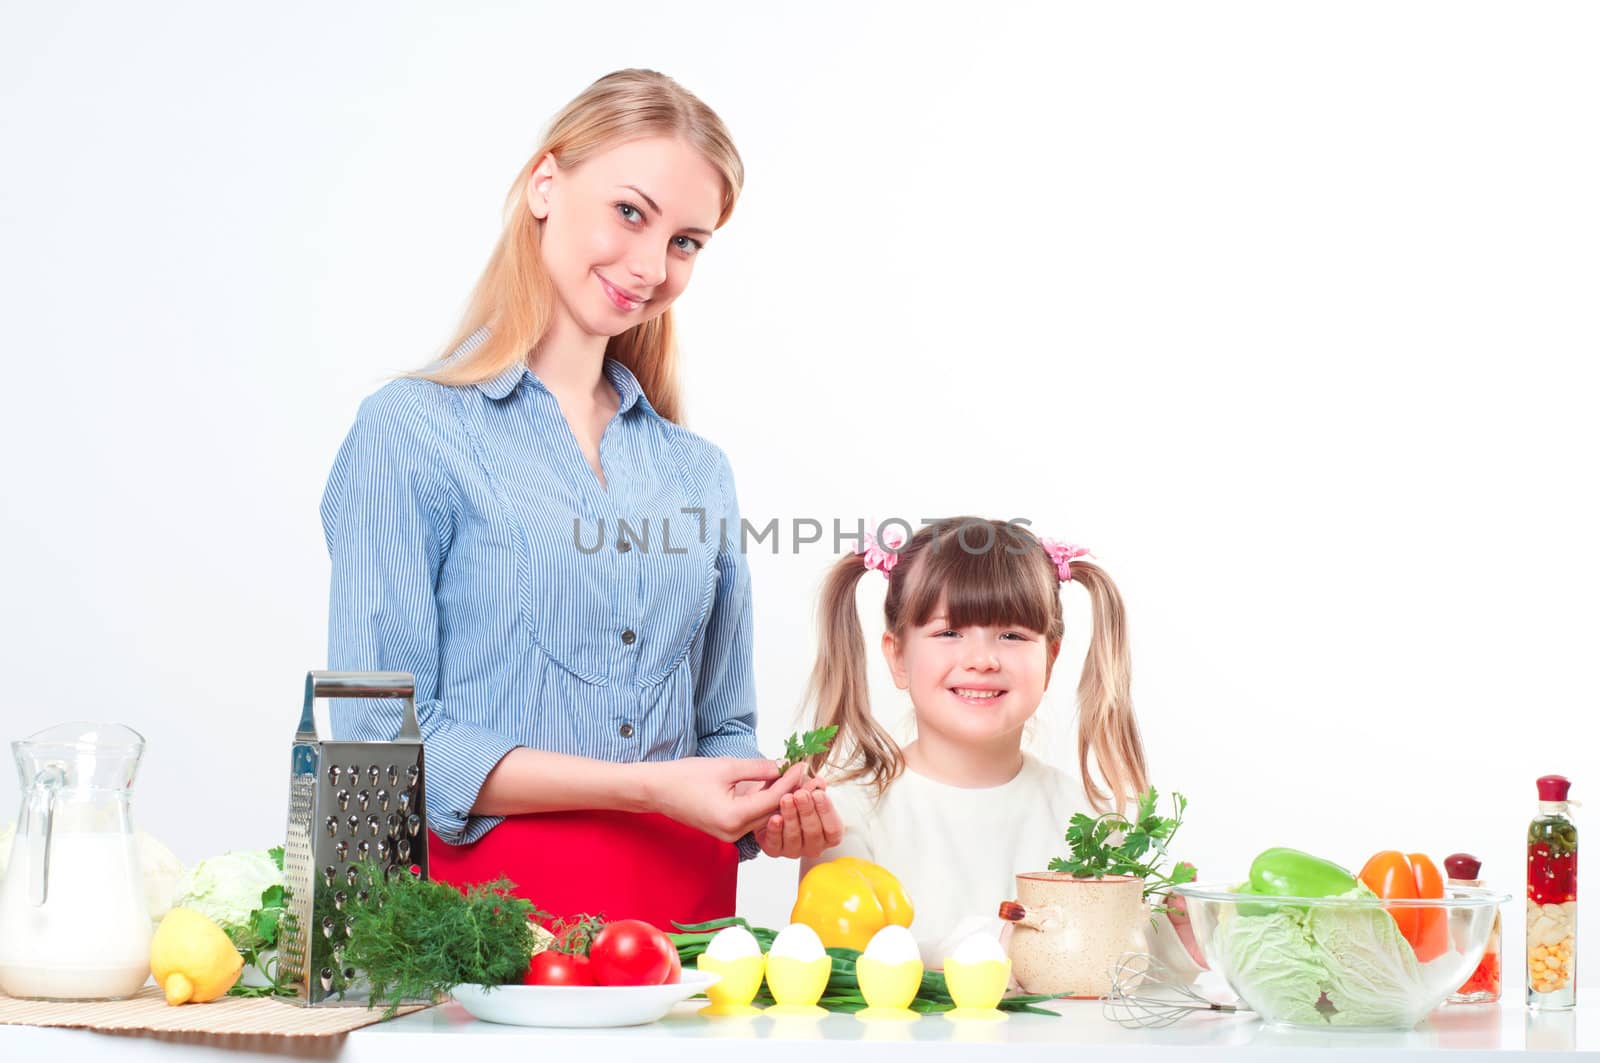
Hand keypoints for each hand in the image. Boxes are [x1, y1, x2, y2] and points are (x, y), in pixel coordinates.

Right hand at [643, 757, 807, 841]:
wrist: (657, 790)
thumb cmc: (685, 777)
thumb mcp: (726, 767)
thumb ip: (758, 769)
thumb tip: (783, 767)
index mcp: (733, 818)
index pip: (773, 800)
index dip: (790, 781)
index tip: (802, 764)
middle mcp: (733, 832)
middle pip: (772, 812)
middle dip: (790, 792)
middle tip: (805, 773)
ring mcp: (730, 834)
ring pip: (764, 817)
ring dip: (779, 798)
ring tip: (794, 778)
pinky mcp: (726, 830)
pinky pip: (753, 817)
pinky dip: (764, 803)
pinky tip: (774, 787)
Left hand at [753, 774, 843, 858]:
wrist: (772, 809)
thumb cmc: (796, 801)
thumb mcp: (806, 791)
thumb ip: (813, 788)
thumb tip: (819, 782)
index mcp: (828, 834)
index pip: (833, 828)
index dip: (826, 811)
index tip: (818, 793)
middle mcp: (814, 846)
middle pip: (813, 832)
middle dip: (807, 811)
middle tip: (800, 794)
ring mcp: (794, 850)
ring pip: (794, 837)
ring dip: (791, 817)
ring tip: (786, 799)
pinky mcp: (775, 851)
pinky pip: (775, 843)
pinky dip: (775, 830)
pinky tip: (774, 818)